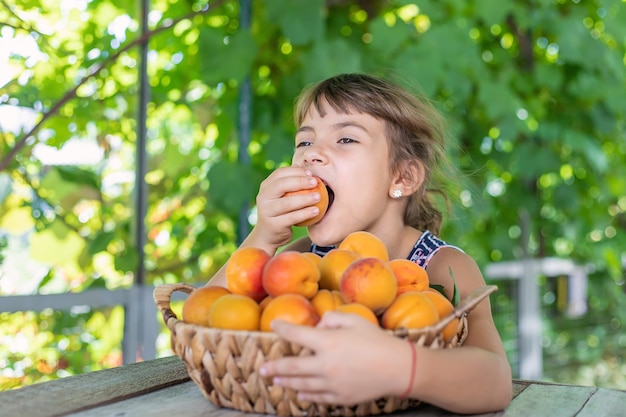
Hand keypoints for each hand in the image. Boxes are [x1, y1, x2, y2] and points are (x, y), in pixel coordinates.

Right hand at [248, 166, 321, 250]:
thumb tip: (306, 170)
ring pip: (287, 203)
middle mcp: (263, 198)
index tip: (310, 173)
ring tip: (318, 197)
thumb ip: (290, 184)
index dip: (296, 171)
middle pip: (281, 185)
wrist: (268, 235)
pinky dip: (305, 214)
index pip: (279, 173)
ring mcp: (267, 212)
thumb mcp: (281, 196)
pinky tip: (316, 211)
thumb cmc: (280, 211)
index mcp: (265, 187)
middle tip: (315, 182)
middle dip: (300, 182)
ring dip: (304, 198)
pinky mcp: (274, 225)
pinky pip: (292, 218)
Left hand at [260, 311, 410, 405]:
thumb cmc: (377, 340)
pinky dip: (306, 394)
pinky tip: (300, 392)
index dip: (282, 329)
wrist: (398, 369)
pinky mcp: (340, 397)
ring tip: (276, 380)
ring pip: (302, 384)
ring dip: (287, 382)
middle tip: (262, 369)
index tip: (274, 326)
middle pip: (292, 367)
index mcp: (328, 342)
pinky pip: (317, 397)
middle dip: (274, 367)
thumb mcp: (355, 320)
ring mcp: (332, 384)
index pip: (297, 335)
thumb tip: (319, 326)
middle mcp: (325, 365)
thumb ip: (332, 318)